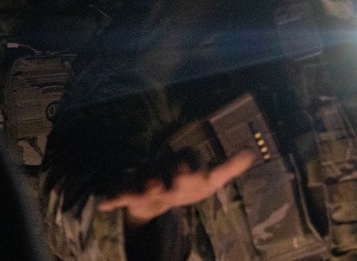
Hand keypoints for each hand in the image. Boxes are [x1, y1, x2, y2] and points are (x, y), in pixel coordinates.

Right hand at [98, 151, 254, 225]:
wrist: (157, 195)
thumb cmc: (187, 186)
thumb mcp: (209, 180)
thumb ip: (228, 167)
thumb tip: (251, 152)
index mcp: (182, 163)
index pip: (187, 159)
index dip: (191, 166)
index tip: (195, 172)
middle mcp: (163, 167)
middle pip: (166, 168)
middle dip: (171, 173)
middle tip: (179, 177)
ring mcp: (145, 179)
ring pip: (144, 179)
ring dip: (145, 184)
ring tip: (149, 190)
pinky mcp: (129, 193)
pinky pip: (120, 193)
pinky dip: (112, 197)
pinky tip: (105, 204)